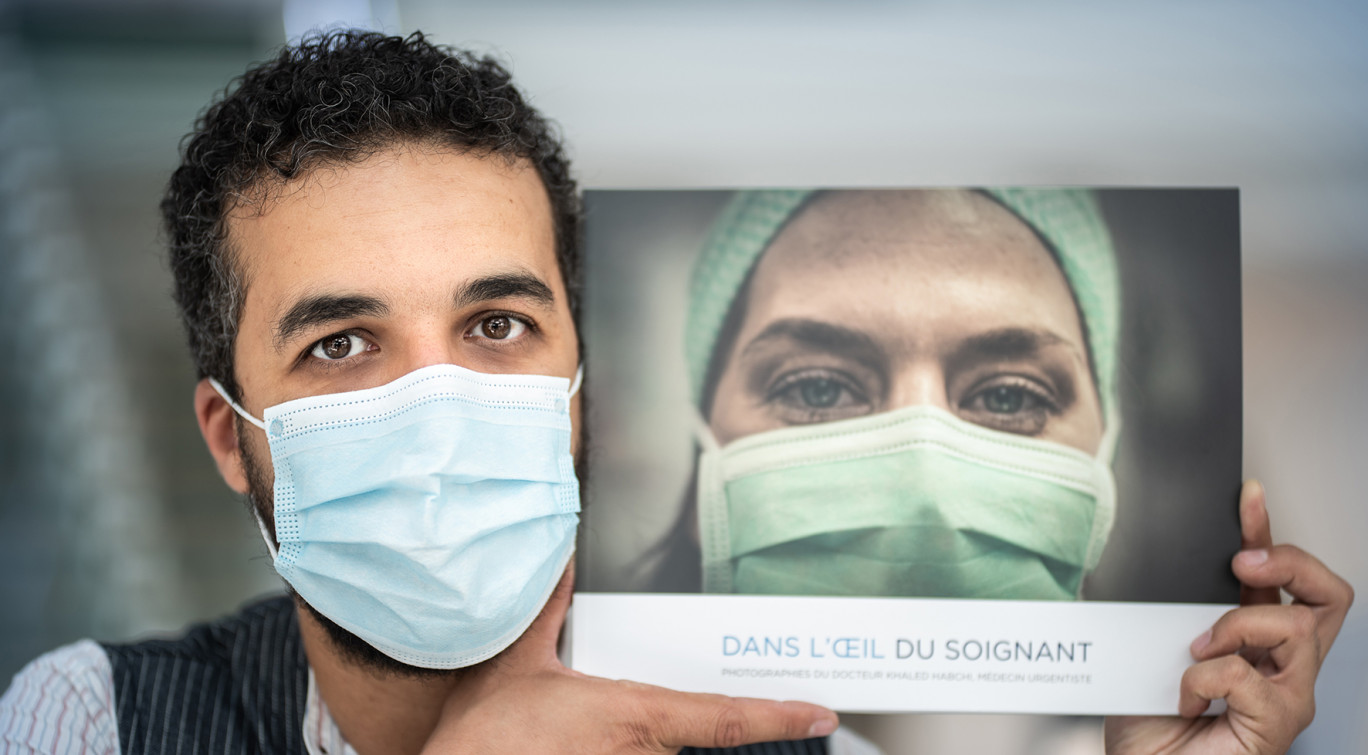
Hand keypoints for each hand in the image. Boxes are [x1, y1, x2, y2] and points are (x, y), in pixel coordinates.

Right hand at [420, 562, 837, 753]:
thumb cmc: (485, 738)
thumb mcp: (519, 663)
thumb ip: (548, 612)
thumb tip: (561, 563)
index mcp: (635, 717)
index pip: (723, 717)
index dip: (778, 714)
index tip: (820, 713)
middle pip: (685, 742)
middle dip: (656, 728)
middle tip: (594, 723)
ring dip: (631, 748)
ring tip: (570, 739)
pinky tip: (577, 749)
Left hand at [1105, 480, 1353, 753]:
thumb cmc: (1147, 725)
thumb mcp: (1148, 648)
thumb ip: (1159, 608)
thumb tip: (1124, 558)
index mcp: (1254, 641)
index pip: (1285, 578)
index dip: (1270, 532)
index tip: (1247, 498)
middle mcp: (1281, 667)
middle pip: (1329, 597)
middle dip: (1290, 562)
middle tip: (1242, 565)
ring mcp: (1286, 698)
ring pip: (1294, 628)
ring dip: (1236, 626)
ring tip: (1196, 651)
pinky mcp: (1276, 726)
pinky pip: (1249, 676)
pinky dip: (1205, 677)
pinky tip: (1187, 697)